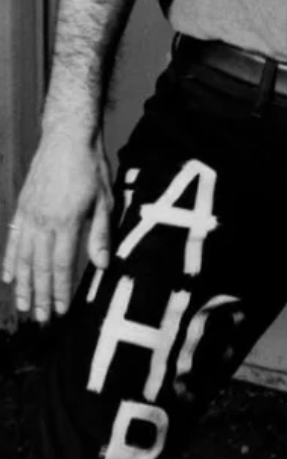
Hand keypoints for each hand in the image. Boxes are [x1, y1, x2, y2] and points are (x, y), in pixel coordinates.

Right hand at [3, 129, 112, 322]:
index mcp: (66, 222)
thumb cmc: (91, 167)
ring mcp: (29, 217)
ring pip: (23, 259)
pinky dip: (10, 261)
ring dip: (23, 285)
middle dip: (42, 296)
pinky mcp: (21, 209)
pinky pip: (13, 240)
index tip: (61, 310)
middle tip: (42, 319)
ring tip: (24, 307)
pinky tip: (9, 277)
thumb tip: (102, 264)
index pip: (63, 265)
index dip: (61, 290)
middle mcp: (43, 223)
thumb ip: (100, 233)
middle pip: (40, 267)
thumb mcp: (104, 198)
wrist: (66, 139)